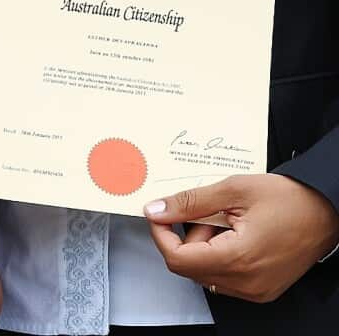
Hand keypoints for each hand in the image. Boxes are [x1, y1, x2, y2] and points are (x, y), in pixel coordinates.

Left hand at [146, 174, 338, 302]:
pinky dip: (219, 256)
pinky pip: (223, 278)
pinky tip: (236, 237)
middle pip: (188, 267)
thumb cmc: (291, 199)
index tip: (161, 215)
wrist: (327, 212)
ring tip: (228, 224)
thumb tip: (156, 210)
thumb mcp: (233, 189)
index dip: (162, 235)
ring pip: (204, 273)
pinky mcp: (261, 290)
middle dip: (187, 237)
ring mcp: (255, 290)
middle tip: (209, 214)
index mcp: (238, 259)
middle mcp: (246, 282)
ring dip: (204, 247)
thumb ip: (190, 202)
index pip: (177, 259)